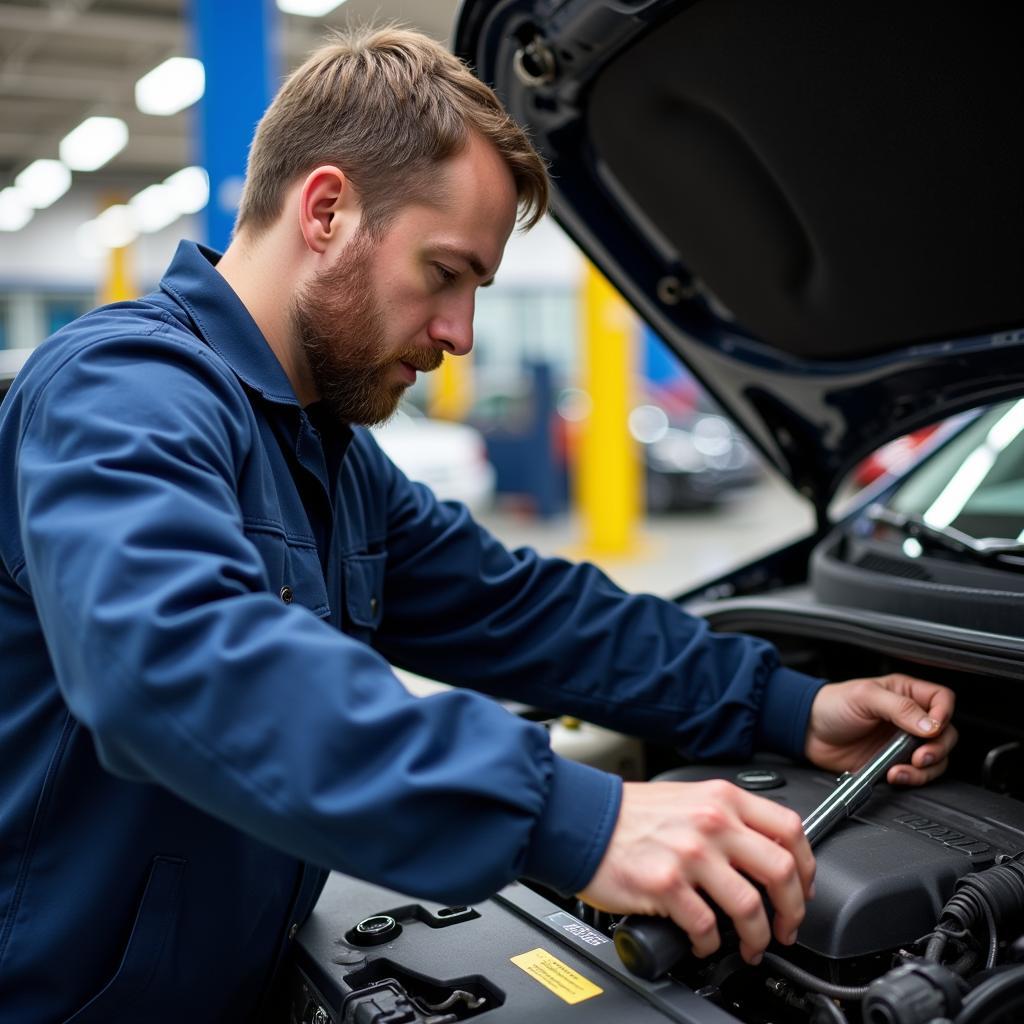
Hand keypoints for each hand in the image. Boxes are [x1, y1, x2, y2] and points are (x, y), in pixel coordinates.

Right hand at [579, 780, 814, 964]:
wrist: (583, 820)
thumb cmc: (630, 814)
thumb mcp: (689, 798)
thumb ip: (727, 818)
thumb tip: (762, 854)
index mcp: (722, 798)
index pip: (789, 829)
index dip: (807, 866)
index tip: (803, 887)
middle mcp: (712, 822)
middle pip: (782, 870)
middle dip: (793, 910)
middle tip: (786, 926)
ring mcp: (690, 853)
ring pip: (750, 907)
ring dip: (758, 937)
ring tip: (751, 945)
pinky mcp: (666, 884)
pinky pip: (706, 927)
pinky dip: (710, 945)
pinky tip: (704, 943)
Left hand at [805, 673, 956, 784]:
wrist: (808, 731)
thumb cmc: (831, 704)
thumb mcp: (865, 697)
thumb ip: (899, 708)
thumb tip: (931, 725)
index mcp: (905, 693)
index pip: (942, 699)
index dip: (944, 713)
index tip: (934, 727)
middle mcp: (909, 718)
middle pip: (946, 733)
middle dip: (939, 747)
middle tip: (922, 755)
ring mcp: (903, 742)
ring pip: (936, 758)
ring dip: (927, 768)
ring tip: (906, 767)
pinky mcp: (893, 762)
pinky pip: (916, 774)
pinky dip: (911, 777)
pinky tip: (895, 774)